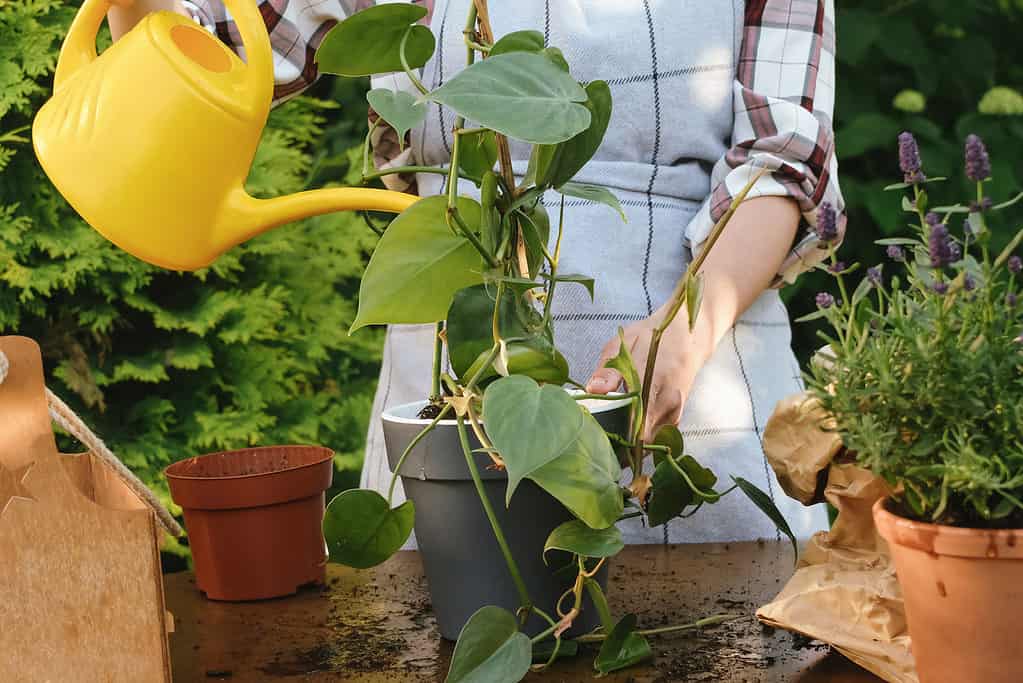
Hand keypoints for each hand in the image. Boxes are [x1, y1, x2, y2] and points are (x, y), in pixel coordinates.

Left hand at [585, 307, 710, 440]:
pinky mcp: (675, 417)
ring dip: (628, 440)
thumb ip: (609, 371)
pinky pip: (654, 435)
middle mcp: (668, 406)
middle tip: (596, 437)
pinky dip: (639, 435)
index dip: (614, 438)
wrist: (688, 335)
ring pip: (647, 441)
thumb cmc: (653, 338)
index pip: (635, 431)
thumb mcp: (624, 345)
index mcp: (654, 387)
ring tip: (607, 431)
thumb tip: (592, 390)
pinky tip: (624, 425)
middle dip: (618, 442)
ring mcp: (674, 414)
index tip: (596, 437)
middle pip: (640, 442)